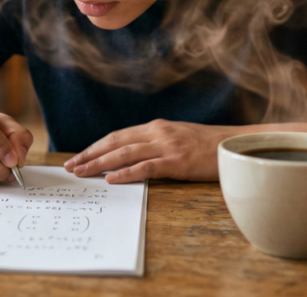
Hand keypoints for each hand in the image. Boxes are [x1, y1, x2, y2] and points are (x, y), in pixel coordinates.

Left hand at [64, 120, 240, 183]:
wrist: (236, 145)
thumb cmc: (208, 146)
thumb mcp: (178, 138)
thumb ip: (156, 143)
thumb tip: (133, 156)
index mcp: (156, 127)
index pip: (117, 136)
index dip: (95, 147)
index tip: (78, 157)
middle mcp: (157, 132)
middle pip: (115, 142)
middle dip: (90, 154)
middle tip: (70, 166)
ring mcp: (167, 146)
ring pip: (125, 153)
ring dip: (99, 164)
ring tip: (82, 172)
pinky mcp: (177, 161)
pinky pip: (146, 167)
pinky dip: (127, 173)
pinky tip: (112, 179)